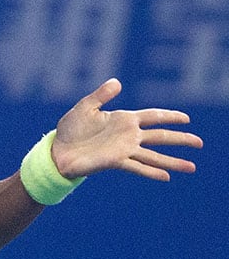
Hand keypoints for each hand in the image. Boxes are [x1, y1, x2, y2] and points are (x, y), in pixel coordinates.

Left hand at [51, 78, 202, 180]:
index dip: (169, 116)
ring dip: (173, 161)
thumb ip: (102, 95)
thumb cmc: (71, 129)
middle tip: (200, 143)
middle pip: (160, 136)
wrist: (59, 150)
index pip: (152, 116)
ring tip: (192, 167)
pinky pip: (137, 167)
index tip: (187, 118)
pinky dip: (151, 172)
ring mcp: (123, 150)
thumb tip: (117, 82)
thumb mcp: (85, 107)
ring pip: (154, 155)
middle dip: (180, 138)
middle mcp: (128, 135)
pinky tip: (166, 177)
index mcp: (122, 119)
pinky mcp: (115, 161)